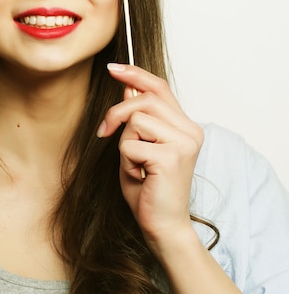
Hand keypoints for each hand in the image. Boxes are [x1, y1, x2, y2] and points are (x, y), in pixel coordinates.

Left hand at [97, 64, 203, 253]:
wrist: (162, 225)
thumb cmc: (149, 189)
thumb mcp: (139, 147)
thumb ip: (138, 120)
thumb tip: (128, 90)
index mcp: (185, 126)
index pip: (160, 88)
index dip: (136, 75)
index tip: (114, 68)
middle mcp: (190, 131)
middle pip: (145, 99)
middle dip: (117, 112)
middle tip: (104, 131)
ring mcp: (183, 143)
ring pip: (136, 120)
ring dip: (124, 143)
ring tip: (135, 165)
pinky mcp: (170, 157)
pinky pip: (130, 145)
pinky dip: (125, 161)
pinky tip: (139, 175)